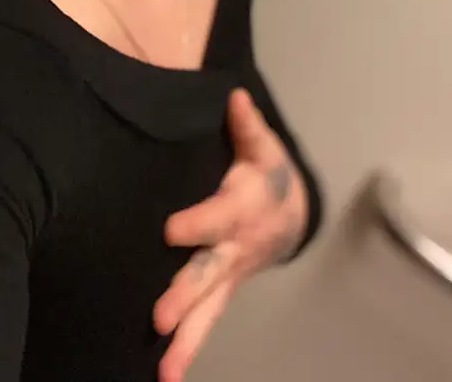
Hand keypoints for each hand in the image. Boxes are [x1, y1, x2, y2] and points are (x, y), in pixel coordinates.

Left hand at [153, 89, 307, 381]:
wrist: (292, 213)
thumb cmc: (268, 173)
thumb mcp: (263, 146)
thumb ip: (246, 125)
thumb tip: (234, 96)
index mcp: (244, 209)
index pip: (217, 219)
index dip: (196, 223)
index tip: (169, 229)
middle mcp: (234, 249)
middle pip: (208, 275)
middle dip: (185, 297)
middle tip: (159, 318)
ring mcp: (227, 276)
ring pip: (207, 312)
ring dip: (185, 344)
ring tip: (164, 374)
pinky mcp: (220, 290)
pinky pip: (205, 322)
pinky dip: (187, 351)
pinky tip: (163, 375)